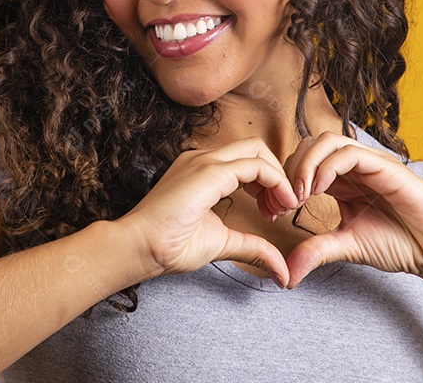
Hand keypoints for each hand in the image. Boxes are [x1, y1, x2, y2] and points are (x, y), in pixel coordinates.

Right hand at [119, 137, 299, 285]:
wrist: (139, 247)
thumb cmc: (169, 246)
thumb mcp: (222, 243)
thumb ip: (252, 248)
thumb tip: (282, 273)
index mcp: (202, 171)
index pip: (247, 160)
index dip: (268, 183)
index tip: (273, 213)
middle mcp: (203, 159)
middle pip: (256, 149)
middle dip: (278, 175)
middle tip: (283, 208)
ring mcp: (204, 161)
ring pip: (257, 150)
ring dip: (278, 178)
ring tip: (281, 209)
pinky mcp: (208, 171)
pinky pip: (255, 165)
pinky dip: (275, 181)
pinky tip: (277, 206)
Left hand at [283, 131, 422, 286]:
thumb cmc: (399, 244)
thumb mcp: (348, 246)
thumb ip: (317, 251)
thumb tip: (286, 275)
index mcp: (342, 180)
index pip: (303, 162)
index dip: (283, 181)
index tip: (273, 210)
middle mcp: (354, 167)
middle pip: (309, 145)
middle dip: (289, 169)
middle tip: (282, 202)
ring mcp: (370, 163)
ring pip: (326, 142)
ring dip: (305, 165)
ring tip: (298, 196)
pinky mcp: (386, 167)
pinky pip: (349, 154)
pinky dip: (327, 167)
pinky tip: (316, 191)